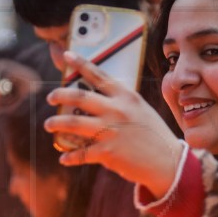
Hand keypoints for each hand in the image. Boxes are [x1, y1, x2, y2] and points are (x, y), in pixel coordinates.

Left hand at [44, 51, 182, 198]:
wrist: (168, 161)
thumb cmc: (153, 134)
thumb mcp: (141, 109)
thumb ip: (121, 102)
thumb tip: (97, 99)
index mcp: (126, 96)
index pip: (99, 75)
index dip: (80, 64)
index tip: (67, 55)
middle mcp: (117, 110)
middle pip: (79, 97)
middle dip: (59, 95)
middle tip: (50, 97)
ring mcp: (111, 131)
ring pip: (72, 123)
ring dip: (56, 124)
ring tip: (49, 125)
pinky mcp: (107, 152)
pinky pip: (80, 153)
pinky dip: (70, 157)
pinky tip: (64, 159)